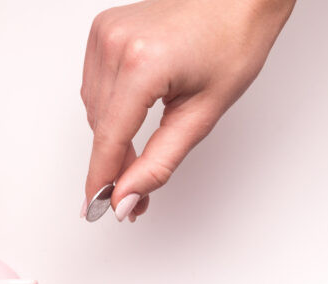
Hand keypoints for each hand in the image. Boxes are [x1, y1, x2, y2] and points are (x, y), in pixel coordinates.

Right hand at [81, 0, 293, 220]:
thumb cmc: (234, 41)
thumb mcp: (203, 114)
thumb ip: (159, 163)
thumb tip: (127, 197)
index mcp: (142, 63)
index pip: (110, 138)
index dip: (102, 179)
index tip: (96, 209)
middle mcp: (116, 44)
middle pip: (100, 127)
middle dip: (114, 163)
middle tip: (133, 193)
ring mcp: (105, 34)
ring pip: (93, 110)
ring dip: (112, 136)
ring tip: (137, 152)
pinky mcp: (102, 31)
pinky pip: (94, 86)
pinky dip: (109, 108)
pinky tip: (132, 112)